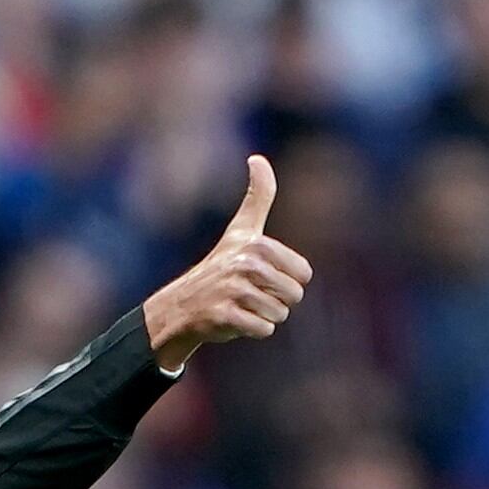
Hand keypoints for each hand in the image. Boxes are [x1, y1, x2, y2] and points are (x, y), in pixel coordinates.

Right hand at [141, 155, 312, 371]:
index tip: (263, 276)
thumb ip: (258, 196)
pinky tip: (234, 319)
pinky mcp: (226, 316)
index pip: (303, 275)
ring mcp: (235, 291)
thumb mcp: (242, 229)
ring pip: (278, 315)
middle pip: (293, 296)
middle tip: (251, 294)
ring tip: (241, 305)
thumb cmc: (221, 265)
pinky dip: (253, 330)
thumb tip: (257, 158)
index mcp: (258, 245)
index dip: (287, 280)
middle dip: (276, 301)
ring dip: (263, 316)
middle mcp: (246, 265)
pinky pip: (262, 330)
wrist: (185, 303)